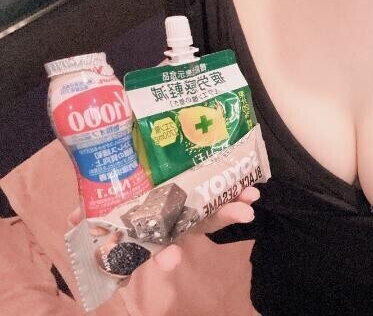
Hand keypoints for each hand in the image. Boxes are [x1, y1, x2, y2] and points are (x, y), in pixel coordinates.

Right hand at [67, 187, 259, 271]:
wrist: (134, 161)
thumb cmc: (121, 189)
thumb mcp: (106, 202)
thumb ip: (92, 211)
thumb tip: (70, 219)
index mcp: (156, 223)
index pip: (162, 243)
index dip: (166, 253)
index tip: (172, 260)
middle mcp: (180, 215)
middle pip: (203, 221)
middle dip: (223, 217)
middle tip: (244, 213)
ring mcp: (195, 198)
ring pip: (219, 203)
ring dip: (237, 200)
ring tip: (253, 197)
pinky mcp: (205, 179)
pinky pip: (224, 183)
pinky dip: (238, 182)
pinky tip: (253, 182)